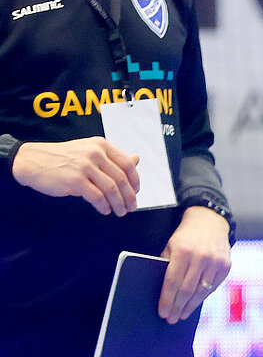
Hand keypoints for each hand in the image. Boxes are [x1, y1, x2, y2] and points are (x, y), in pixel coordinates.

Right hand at [11, 137, 139, 214]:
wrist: (32, 160)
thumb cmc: (62, 158)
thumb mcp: (89, 151)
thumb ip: (112, 157)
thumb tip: (136, 159)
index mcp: (101, 145)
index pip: (127, 164)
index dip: (135, 180)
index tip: (136, 191)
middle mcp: (95, 154)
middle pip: (121, 178)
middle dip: (129, 196)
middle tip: (131, 206)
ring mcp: (84, 167)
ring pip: (111, 189)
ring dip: (119, 203)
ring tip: (120, 211)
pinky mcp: (74, 181)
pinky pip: (97, 197)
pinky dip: (104, 206)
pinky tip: (105, 210)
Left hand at [158, 205, 230, 321]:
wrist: (209, 222)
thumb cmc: (185, 236)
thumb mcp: (171, 246)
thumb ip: (166, 265)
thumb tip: (163, 290)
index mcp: (183, 252)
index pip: (173, 281)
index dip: (167, 299)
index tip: (162, 312)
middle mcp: (201, 257)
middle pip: (187, 290)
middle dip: (177, 306)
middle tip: (171, 319)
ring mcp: (216, 262)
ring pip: (201, 291)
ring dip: (190, 306)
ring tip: (181, 315)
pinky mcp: (226, 266)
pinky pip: (213, 286)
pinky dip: (203, 297)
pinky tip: (194, 304)